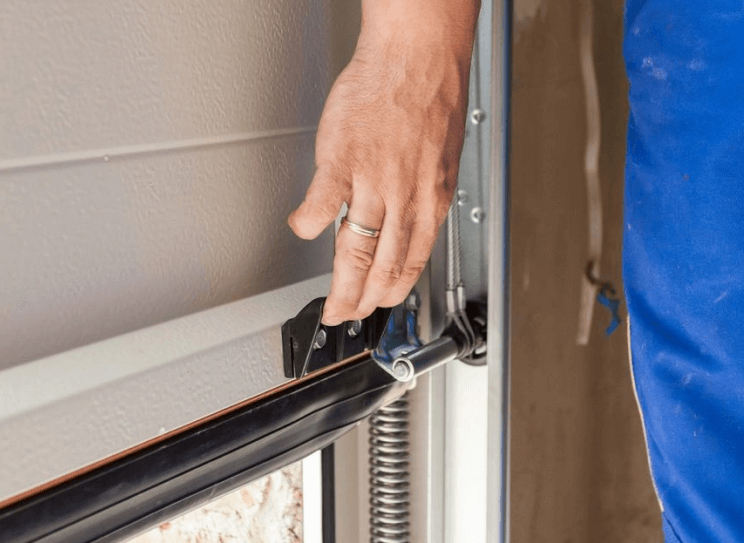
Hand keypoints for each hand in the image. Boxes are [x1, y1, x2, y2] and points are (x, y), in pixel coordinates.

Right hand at [289, 1, 477, 325]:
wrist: (419, 55)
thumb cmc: (431, 97)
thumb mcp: (440, 159)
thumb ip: (422, 196)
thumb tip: (408, 224)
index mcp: (431, 199)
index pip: (411, 262)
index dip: (393, 292)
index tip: (379, 305)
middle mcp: (405, 198)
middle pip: (382, 267)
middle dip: (363, 302)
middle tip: (347, 316)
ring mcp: (373, 181)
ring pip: (355, 249)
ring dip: (341, 284)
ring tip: (330, 303)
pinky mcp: (343, 158)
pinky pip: (321, 203)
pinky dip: (308, 223)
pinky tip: (302, 231)